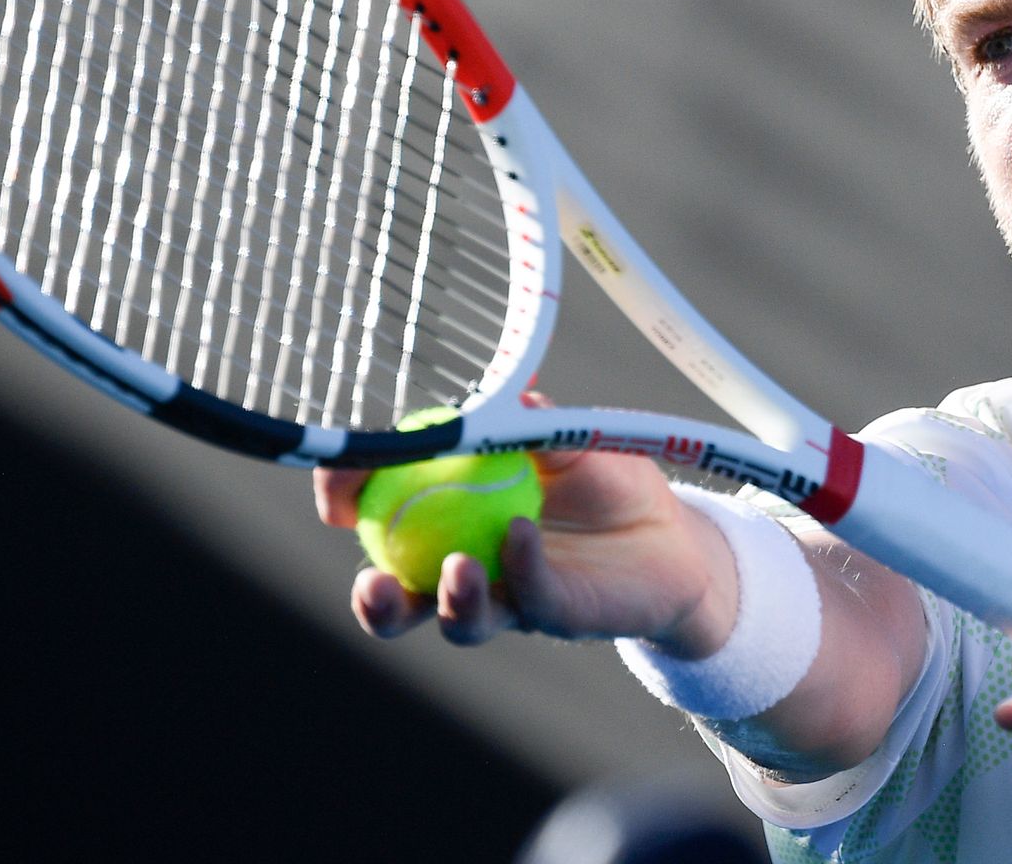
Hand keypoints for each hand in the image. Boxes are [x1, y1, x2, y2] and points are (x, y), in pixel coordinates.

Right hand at [313, 396, 739, 652]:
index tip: (336, 493)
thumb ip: (533, 421)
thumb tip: (509, 391)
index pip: (382, 515)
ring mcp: (509, 597)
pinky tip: (522, 537)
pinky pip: (530, 597)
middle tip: (371, 580)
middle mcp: (467, 567)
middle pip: (401, 600)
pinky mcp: (558, 615)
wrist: (676, 534)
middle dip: (375, 601)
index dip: (349, 503)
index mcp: (448, 516)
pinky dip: (521, 567)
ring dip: (449, 600)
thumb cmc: (609, 479)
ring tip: (456, 568)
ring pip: (458, 619)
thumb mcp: (570, 438)